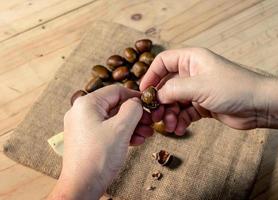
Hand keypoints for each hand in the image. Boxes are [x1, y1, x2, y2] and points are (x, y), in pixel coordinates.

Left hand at [49, 85, 152, 199]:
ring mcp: (83, 126)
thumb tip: (137, 102)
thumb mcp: (121, 129)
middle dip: (136, 115)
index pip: (116, 91)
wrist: (81, 187)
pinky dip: (122, 134)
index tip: (149, 104)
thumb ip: (132, 109)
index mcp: (87, 104)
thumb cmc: (98, 157)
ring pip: (113, 119)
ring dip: (132, 125)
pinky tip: (136, 140)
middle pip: (115, 106)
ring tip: (146, 134)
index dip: (135, 96)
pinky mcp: (87, 139)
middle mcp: (82, 112)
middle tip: (150, 123)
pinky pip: (108, 130)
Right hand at [140, 48, 265, 134]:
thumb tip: (156, 96)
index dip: (151, 76)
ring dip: (170, 115)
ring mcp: (197, 90)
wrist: (259, 106)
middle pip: (166, 86)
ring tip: (171, 126)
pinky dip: (180, 121)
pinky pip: (184, 113)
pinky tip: (180, 129)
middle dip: (160, 102)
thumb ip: (173, 90)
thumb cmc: (233, 88)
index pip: (163, 62)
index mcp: (191, 60)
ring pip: (174, 102)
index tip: (143, 92)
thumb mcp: (199, 86)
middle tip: (156, 116)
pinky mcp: (202, 105)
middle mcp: (192, 73)